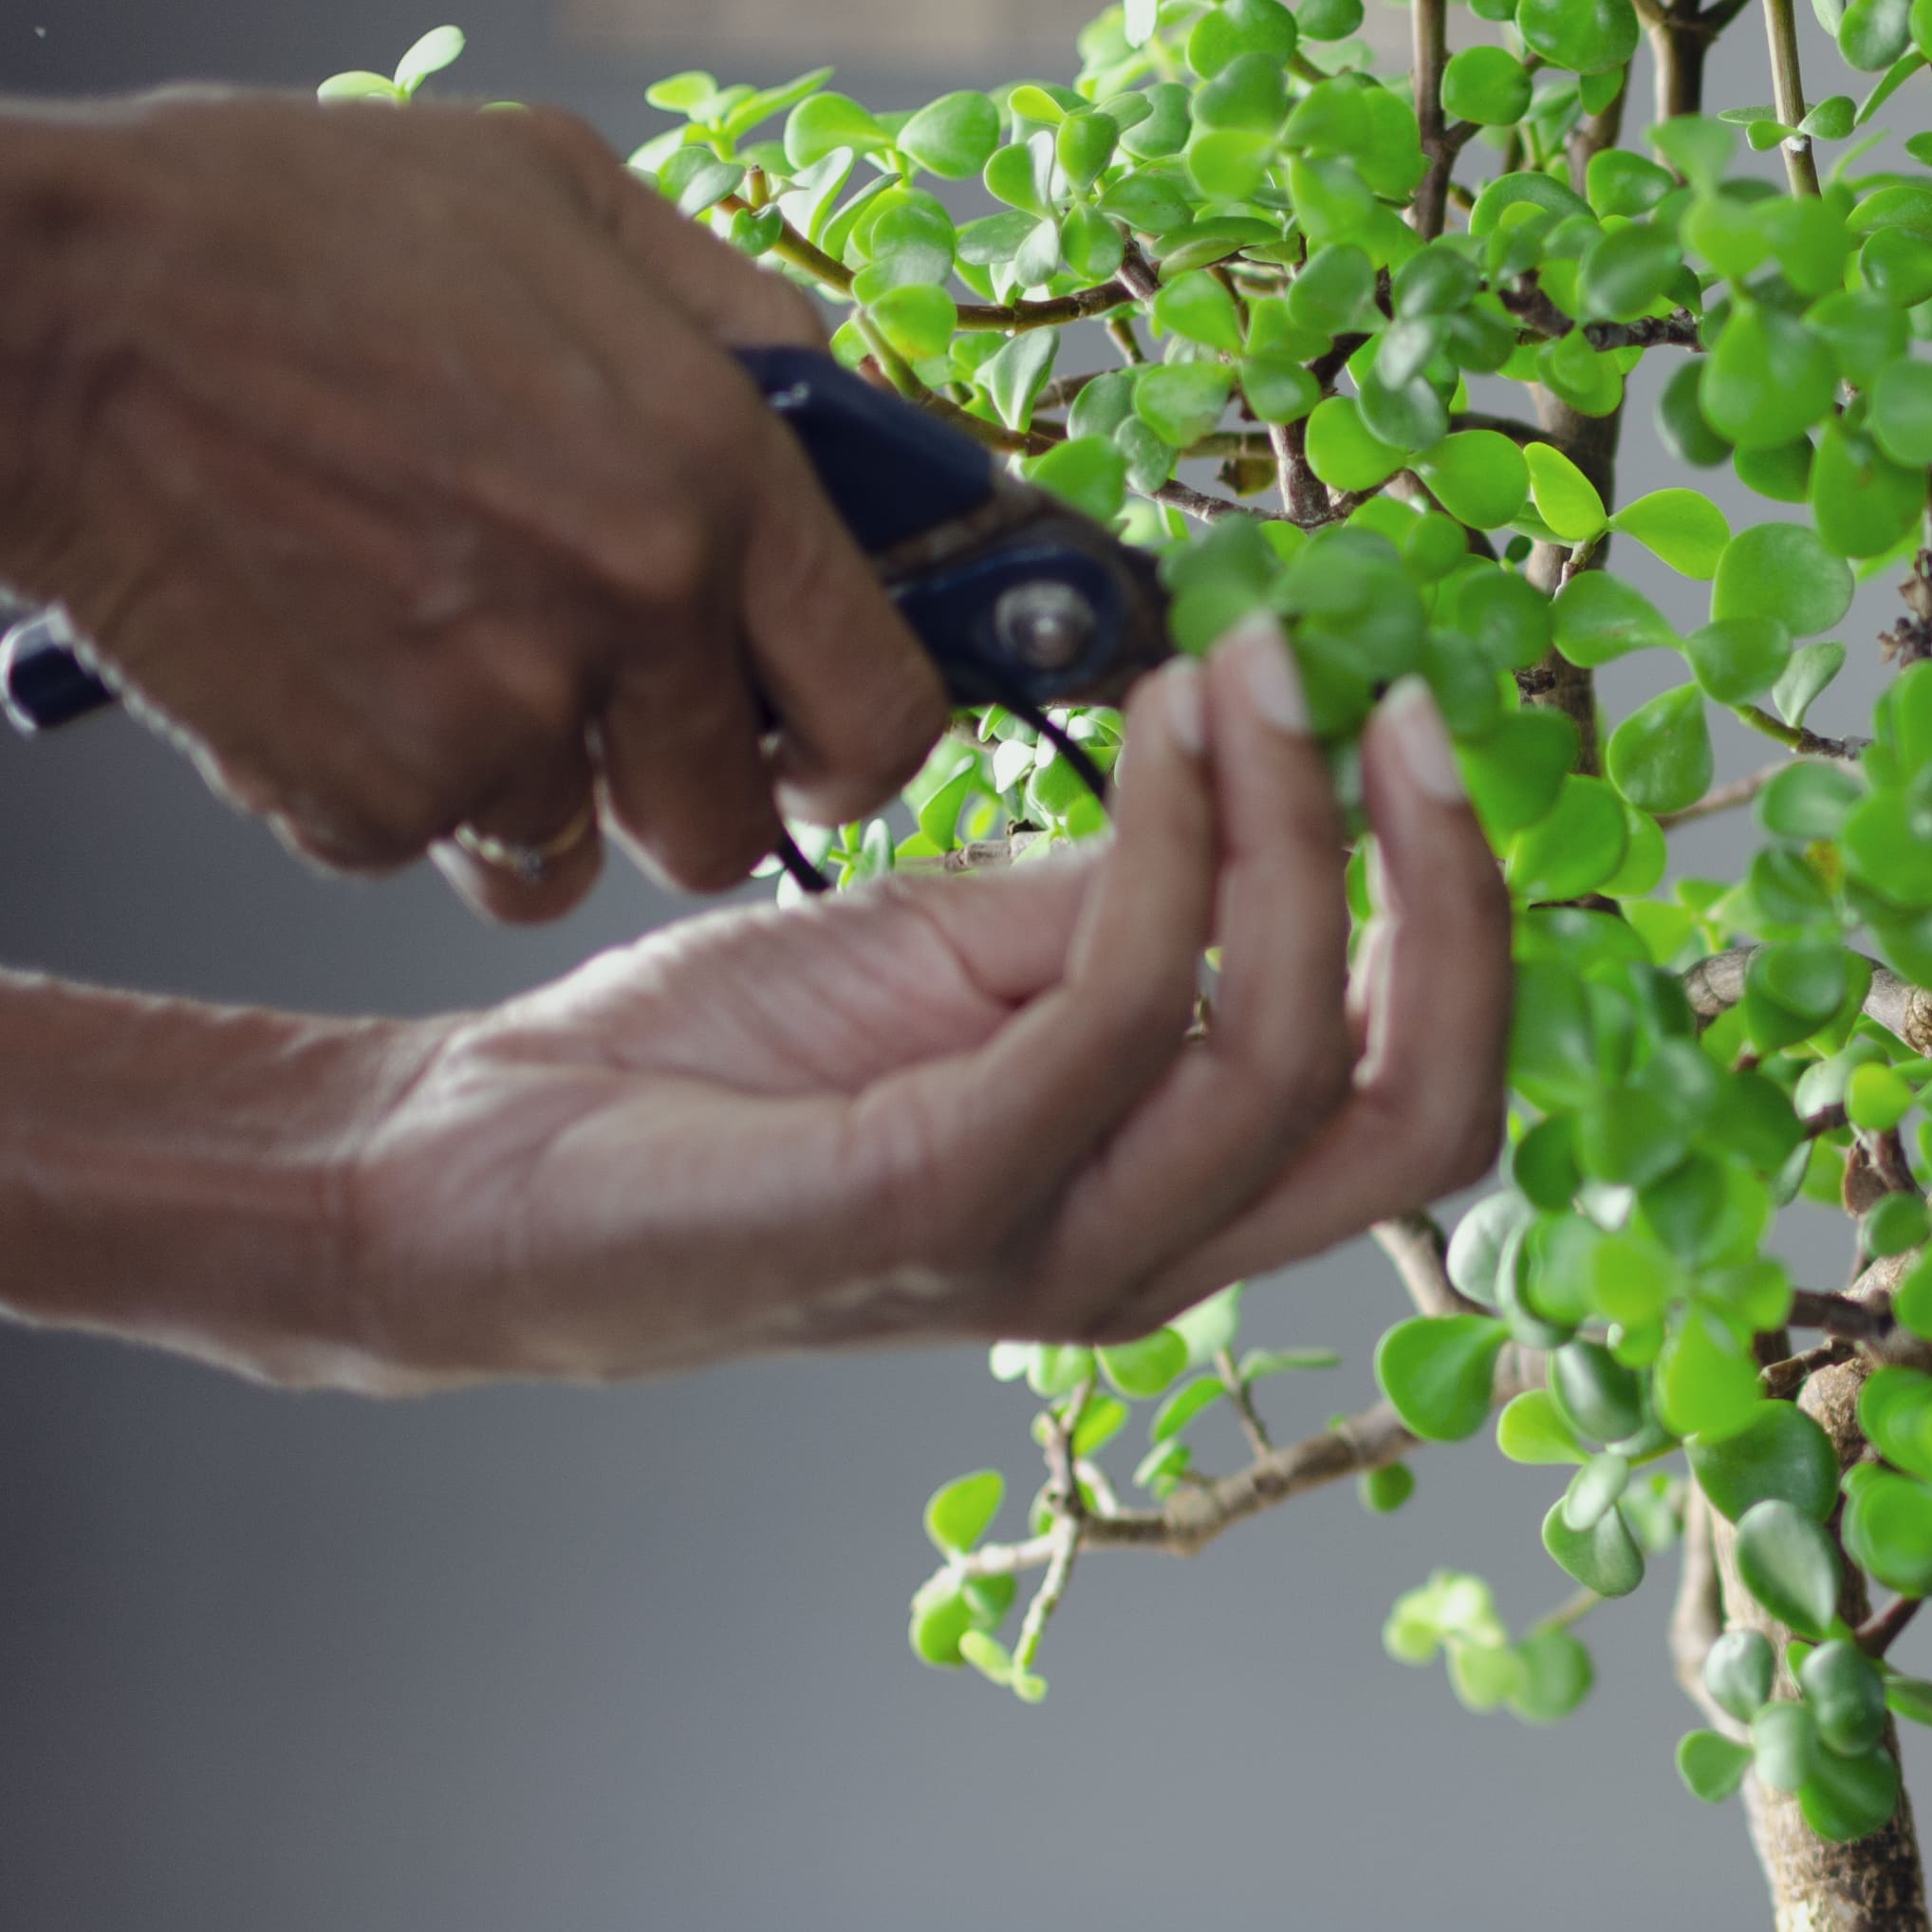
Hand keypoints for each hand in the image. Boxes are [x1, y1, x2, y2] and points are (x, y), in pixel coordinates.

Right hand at [0, 84, 949, 917]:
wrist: (47, 311)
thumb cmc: (279, 227)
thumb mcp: (561, 190)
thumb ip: (735, 315)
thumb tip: (853, 407)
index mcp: (713, 478)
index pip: (884, 711)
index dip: (858, 746)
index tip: (817, 742)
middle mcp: (630, 615)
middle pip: (731, 828)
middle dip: (680, 788)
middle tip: (609, 708)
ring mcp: (492, 720)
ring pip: (565, 851)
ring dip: (522, 786)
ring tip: (431, 651)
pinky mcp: (354, 791)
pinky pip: (419, 845)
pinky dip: (383, 784)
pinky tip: (328, 658)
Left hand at [318, 625, 1507, 1383]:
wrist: (468, 1167)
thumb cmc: (708, 1072)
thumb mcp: (954, 955)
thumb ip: (1118, 909)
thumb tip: (1244, 790)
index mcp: (1175, 1202)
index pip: (1419, 1095)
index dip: (1463, 919)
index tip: (1408, 726)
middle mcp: (1150, 1256)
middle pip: (1424, 1117)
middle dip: (1446, 899)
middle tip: (1397, 710)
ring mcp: (1053, 1248)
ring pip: (1290, 1056)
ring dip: (1295, 835)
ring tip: (1249, 676)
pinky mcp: (939, 1201)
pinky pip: (1124, 1014)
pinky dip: (1167, 854)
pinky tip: (1154, 738)